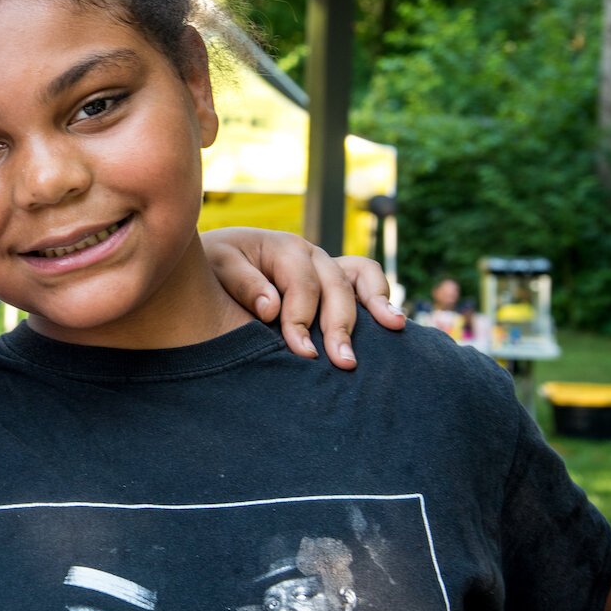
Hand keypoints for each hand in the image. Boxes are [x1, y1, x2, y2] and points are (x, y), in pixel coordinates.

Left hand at [203, 229, 404, 369]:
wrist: (217, 260)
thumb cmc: (217, 264)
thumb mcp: (220, 266)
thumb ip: (244, 284)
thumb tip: (271, 309)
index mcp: (284, 248)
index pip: (302, 287)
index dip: (303, 321)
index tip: (302, 354)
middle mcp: (311, 254)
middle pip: (336, 287)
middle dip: (340, 326)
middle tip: (343, 362)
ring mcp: (327, 265)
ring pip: (360, 280)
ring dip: (377, 305)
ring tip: (393, 329)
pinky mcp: (335, 280)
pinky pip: (367, 280)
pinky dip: (382, 298)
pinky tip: (393, 323)